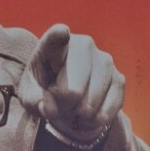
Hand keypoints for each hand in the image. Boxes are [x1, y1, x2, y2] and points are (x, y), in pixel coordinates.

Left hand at [18, 25, 124, 143]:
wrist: (66, 97)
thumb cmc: (43, 91)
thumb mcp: (31, 97)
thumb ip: (36, 102)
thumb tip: (51, 109)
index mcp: (53, 45)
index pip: (56, 38)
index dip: (59, 36)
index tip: (62, 32)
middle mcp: (83, 45)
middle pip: (74, 89)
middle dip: (65, 106)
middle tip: (61, 102)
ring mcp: (104, 60)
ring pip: (93, 100)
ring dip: (81, 114)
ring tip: (74, 109)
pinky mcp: (118, 78)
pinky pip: (111, 105)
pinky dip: (98, 118)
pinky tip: (89, 117)